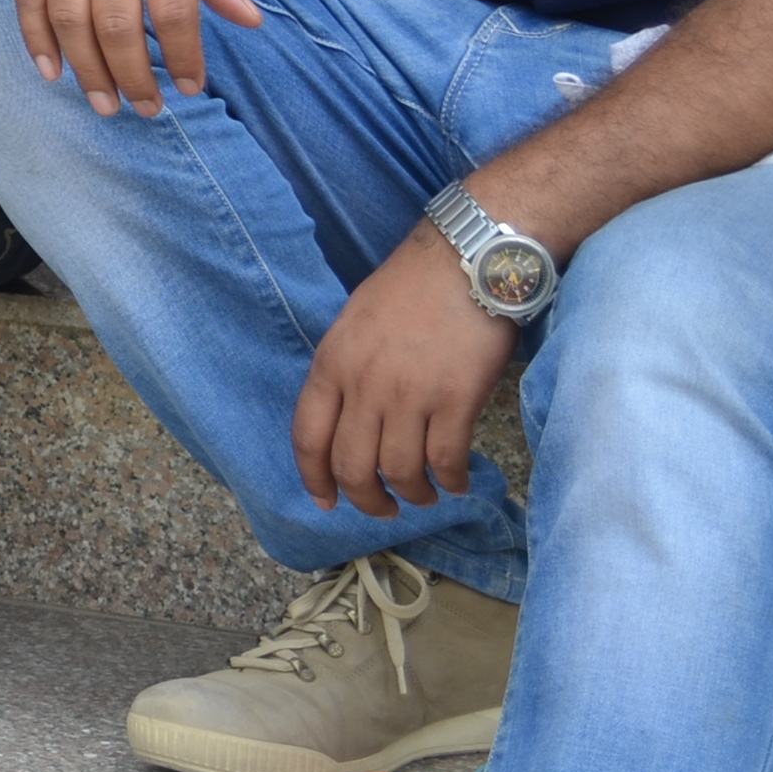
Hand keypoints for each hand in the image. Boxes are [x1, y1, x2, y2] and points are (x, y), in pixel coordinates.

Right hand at [9, 0, 260, 112]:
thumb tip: (246, 21)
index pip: (174, 3)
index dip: (183, 53)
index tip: (190, 86)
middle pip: (116, 19)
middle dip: (132, 74)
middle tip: (146, 108)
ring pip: (68, 16)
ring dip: (86, 69)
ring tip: (104, 103)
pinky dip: (35, 38)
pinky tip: (51, 69)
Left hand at [293, 230, 516, 515]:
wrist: (465, 262)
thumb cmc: (410, 289)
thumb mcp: (354, 325)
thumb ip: (344, 372)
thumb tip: (345, 419)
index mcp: (332, 364)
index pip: (307, 437)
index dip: (315, 478)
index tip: (326, 502)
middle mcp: (364, 384)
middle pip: (351, 466)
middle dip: (366, 500)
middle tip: (383, 510)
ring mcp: (409, 394)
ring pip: (400, 471)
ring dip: (413, 495)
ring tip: (424, 496)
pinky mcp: (456, 400)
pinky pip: (446, 460)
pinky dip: (451, 482)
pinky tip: (456, 483)